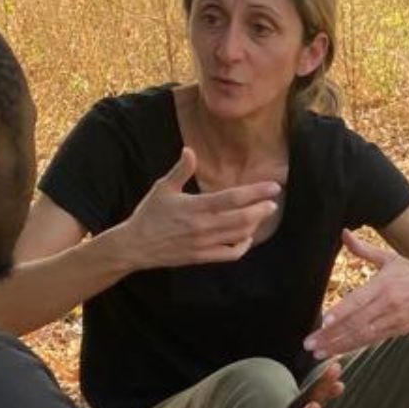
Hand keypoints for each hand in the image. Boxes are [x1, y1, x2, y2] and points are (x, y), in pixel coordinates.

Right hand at [112, 147, 282, 269]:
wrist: (135, 245)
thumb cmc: (149, 214)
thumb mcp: (163, 188)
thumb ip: (181, 170)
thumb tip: (190, 150)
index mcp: (195, 206)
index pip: (233, 198)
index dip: (256, 192)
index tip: (273, 187)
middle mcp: (202, 226)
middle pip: (242, 218)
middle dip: (262, 209)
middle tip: (273, 201)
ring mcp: (204, 244)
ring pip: (239, 235)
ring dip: (255, 225)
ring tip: (262, 214)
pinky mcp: (203, 257)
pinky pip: (230, 254)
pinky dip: (243, 246)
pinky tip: (247, 237)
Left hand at [304, 230, 408, 356]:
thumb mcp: (390, 258)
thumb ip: (363, 249)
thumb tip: (344, 233)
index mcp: (384, 284)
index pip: (359, 299)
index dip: (341, 311)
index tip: (324, 321)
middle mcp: (388, 303)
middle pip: (356, 322)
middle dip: (331, 335)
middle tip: (310, 344)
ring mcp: (393, 319)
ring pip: (362, 335)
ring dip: (339, 346)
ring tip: (319, 352)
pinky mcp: (398, 330)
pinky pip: (372, 340)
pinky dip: (355, 347)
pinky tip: (339, 352)